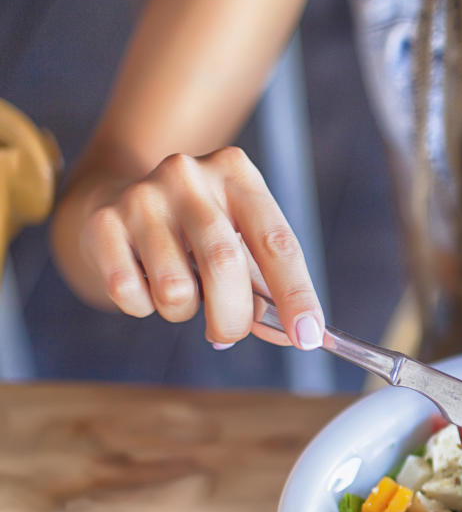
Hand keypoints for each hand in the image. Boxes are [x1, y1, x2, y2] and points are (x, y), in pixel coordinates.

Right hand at [77, 147, 322, 348]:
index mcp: (237, 175)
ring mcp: (142, 196)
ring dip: (183, 312)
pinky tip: (144, 283)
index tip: (308, 336)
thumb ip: (266, 286)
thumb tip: (290, 334)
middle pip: (224, 264)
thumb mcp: (240, 241)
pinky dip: (143, 307)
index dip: (296, 295)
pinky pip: (130, 293)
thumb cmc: (197, 230)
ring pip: (175, 289)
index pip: (278, 243)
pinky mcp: (103, 222)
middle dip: (234, 317)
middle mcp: (189, 176)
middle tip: (229, 333)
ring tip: (179, 292)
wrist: (118, 197)